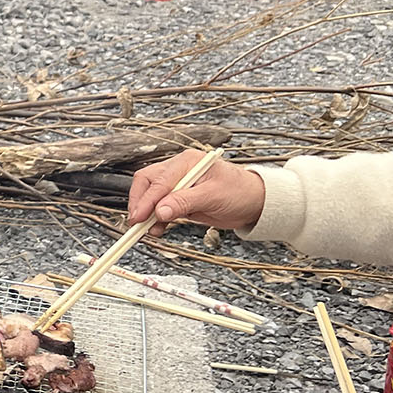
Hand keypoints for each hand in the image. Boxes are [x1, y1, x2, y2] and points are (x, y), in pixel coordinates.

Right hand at [126, 149, 266, 234]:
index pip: (158, 179)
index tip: (139, 217)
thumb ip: (185, 202)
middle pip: (148, 183)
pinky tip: (158, 229)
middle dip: (141, 203)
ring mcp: (178, 184)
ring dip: (147, 213)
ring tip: (150, 230)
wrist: (255, 203)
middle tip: (137, 223)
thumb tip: (160, 211)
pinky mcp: (179, 199)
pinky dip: (156, 219)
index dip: (147, 199)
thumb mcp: (213, 196)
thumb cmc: (240, 192)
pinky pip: (160, 207)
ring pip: (150, 195)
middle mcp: (179, 170)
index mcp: (187, 162)